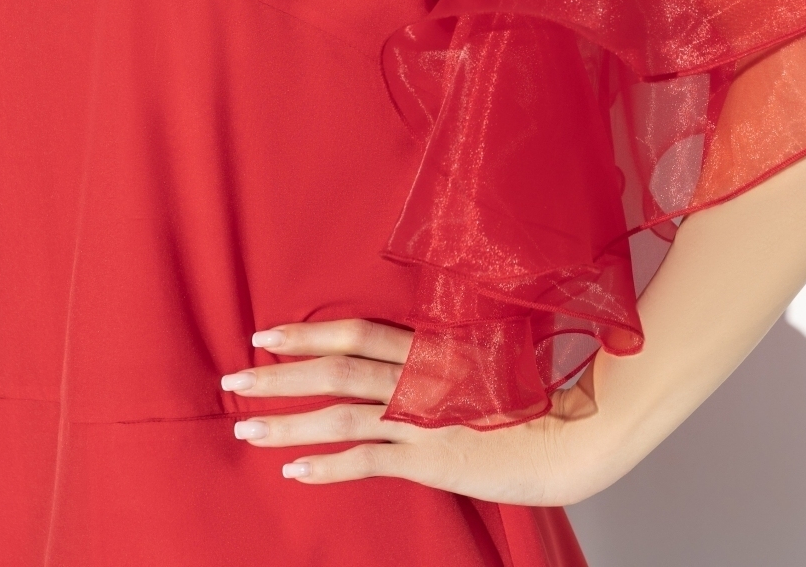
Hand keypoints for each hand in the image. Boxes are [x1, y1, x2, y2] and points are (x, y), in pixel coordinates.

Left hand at [219, 320, 609, 505]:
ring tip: (245, 430)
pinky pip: (370, 460)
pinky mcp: (433, 458)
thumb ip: (437, 358)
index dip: (309, 333)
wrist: (571, 435)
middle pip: (338, 370)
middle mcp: (421, 378)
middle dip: (281, 374)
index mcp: (431, 348)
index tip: (266, 334)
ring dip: (289, 422)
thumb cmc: (528, 396)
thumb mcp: (480, 362)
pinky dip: (329, 466)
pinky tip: (294, 471)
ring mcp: (425, 418)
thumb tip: (395, 359)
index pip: (357, 333)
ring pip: (343, 414)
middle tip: (234, 378)